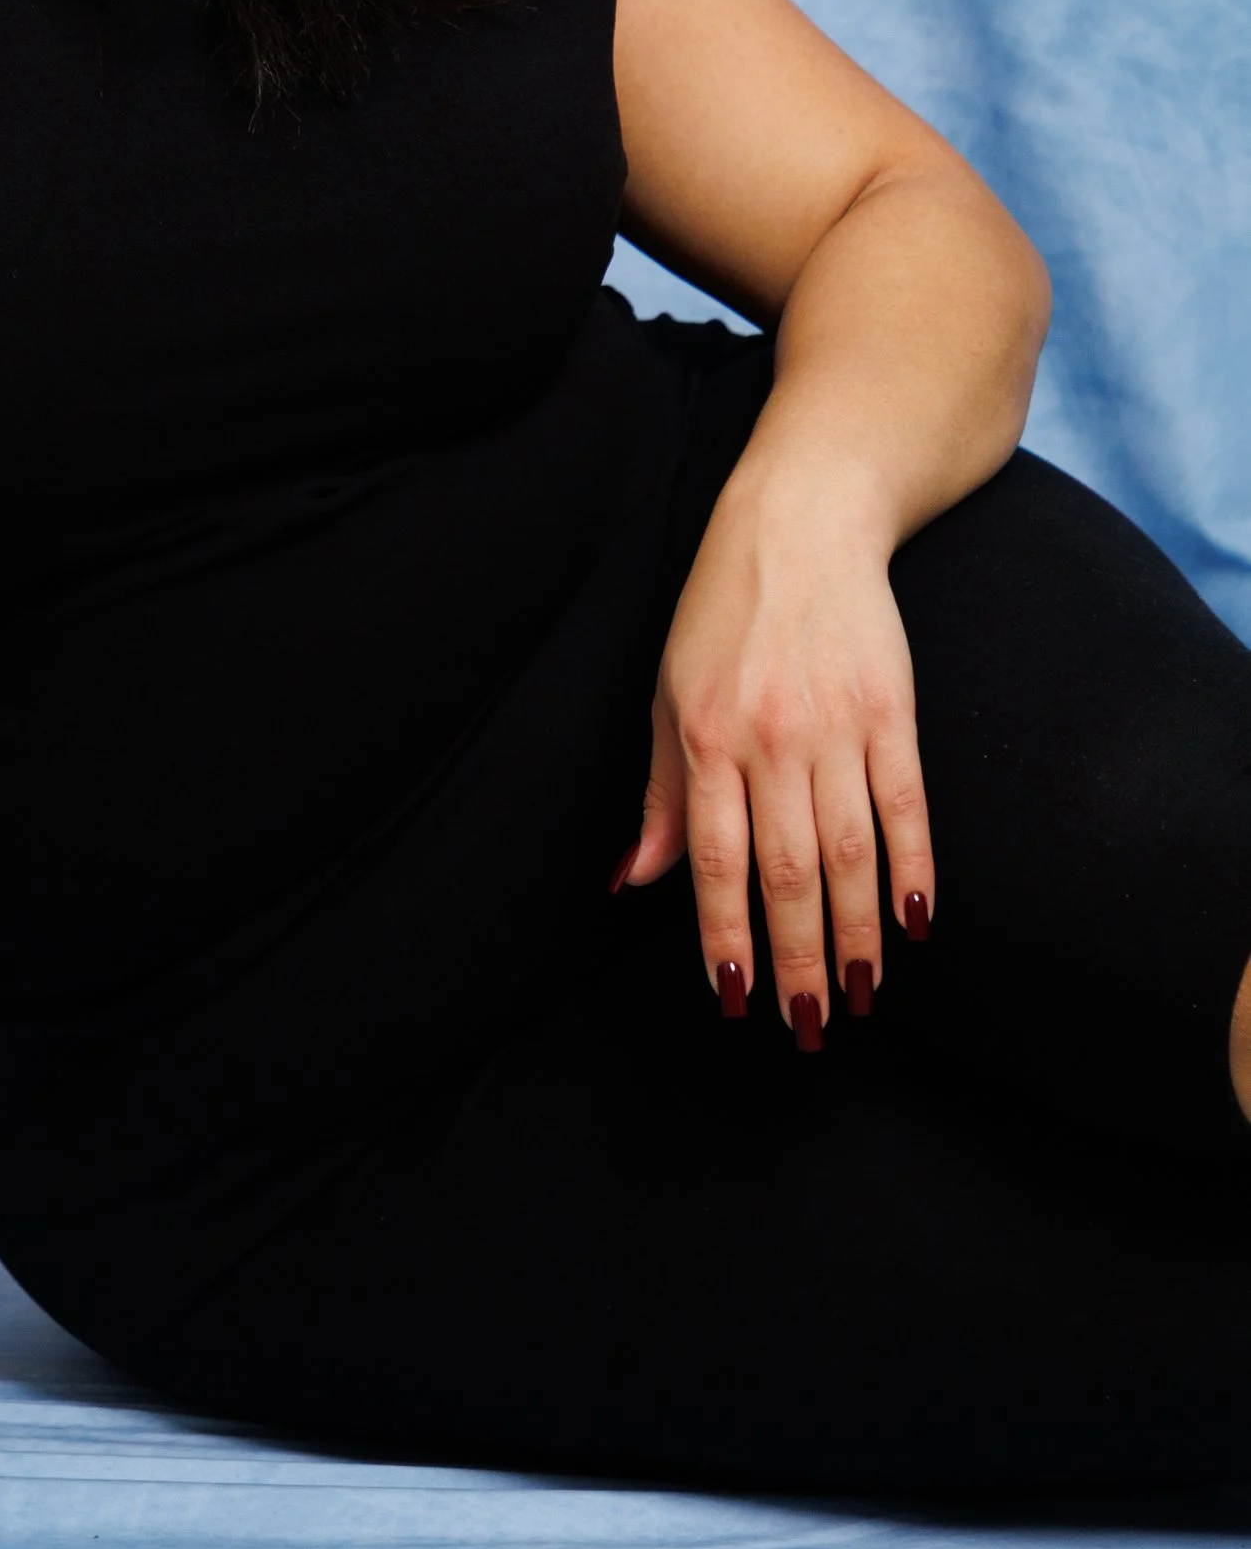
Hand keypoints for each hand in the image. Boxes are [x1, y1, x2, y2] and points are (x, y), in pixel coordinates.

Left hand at [613, 471, 934, 1034]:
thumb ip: (661, 793)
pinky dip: (914, 868)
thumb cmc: (723, 613)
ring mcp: (839, 724)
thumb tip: (634, 880)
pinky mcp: (895, 710)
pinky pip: (907, 805)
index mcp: (707, 735)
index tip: (737, 998)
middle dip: (798, 958)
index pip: (714, 859)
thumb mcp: (668, 692)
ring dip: (857, 934)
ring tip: (859, 995)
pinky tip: (914, 922)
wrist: (803, 523)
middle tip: (808, 1025)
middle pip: (790, 871)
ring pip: (852, 853)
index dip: (726, 935)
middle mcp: (772, 737)